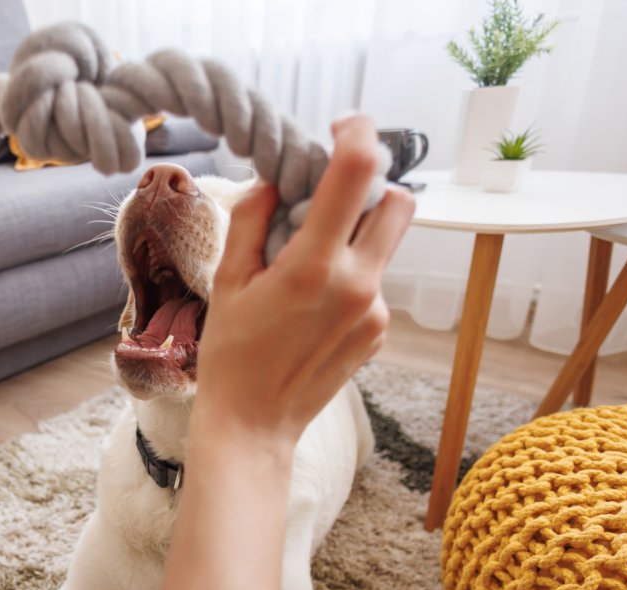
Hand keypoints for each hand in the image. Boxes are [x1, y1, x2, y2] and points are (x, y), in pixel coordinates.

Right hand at [193, 115, 414, 450]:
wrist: (254, 425)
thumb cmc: (231, 354)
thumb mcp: (228, 280)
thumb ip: (254, 220)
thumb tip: (276, 179)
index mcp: (315, 266)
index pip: (356, 174)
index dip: (355, 134)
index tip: (339, 126)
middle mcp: (359, 285)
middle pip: (399, 202)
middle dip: (369, 189)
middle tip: (328, 200)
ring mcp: (376, 312)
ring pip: (386, 244)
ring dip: (358, 235)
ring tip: (310, 262)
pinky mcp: (380, 332)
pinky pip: (376, 282)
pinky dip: (352, 275)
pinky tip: (313, 304)